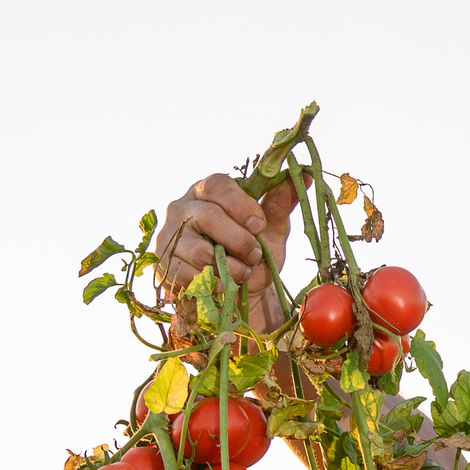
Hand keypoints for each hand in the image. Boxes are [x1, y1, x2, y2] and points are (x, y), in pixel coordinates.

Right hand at [159, 173, 297, 330]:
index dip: (241, 205)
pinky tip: (221, 284)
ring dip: (230, 267)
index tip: (260, 225)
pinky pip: (190, 275)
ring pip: (199, 250)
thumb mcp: (271, 231)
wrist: (237, 294)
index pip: (218, 185)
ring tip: (241, 272)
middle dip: (239, 241)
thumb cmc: (252, 256)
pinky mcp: (164, 264)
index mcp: (208, 191)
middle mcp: (183, 207)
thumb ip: (280, 205)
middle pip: (209, 216)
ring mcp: (169, 235)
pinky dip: (213, 284)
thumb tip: (305, 176)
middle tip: (254, 255)